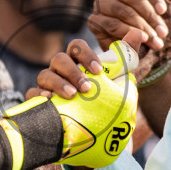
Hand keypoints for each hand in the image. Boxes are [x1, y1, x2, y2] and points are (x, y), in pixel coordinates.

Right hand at [43, 39, 137, 169]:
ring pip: (45, 74)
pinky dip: (39, 94)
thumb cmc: (104, 104)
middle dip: (72, 71)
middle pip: (59, 59)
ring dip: (59, 83)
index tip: (97, 70)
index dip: (85, 54)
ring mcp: (48, 86)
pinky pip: (32, 94)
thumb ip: (126, 58)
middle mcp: (61, 72)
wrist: (94, 136)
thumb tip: (138, 32)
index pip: (76, 47)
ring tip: (73, 96)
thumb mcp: (119, 83)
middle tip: (87, 88)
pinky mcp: (38, 103)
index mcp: (78, 63)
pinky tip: (50, 100)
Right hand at [88, 0, 170, 73]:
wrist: (143, 39)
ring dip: (141, 27)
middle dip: (150, 16)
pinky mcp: (94, 20)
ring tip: (155, 41)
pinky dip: (127, 33)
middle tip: (163, 33)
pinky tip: (140, 41)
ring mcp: (100, 2)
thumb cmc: (158, 12)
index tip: (163, 11)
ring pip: (122, 11)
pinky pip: (111, 25)